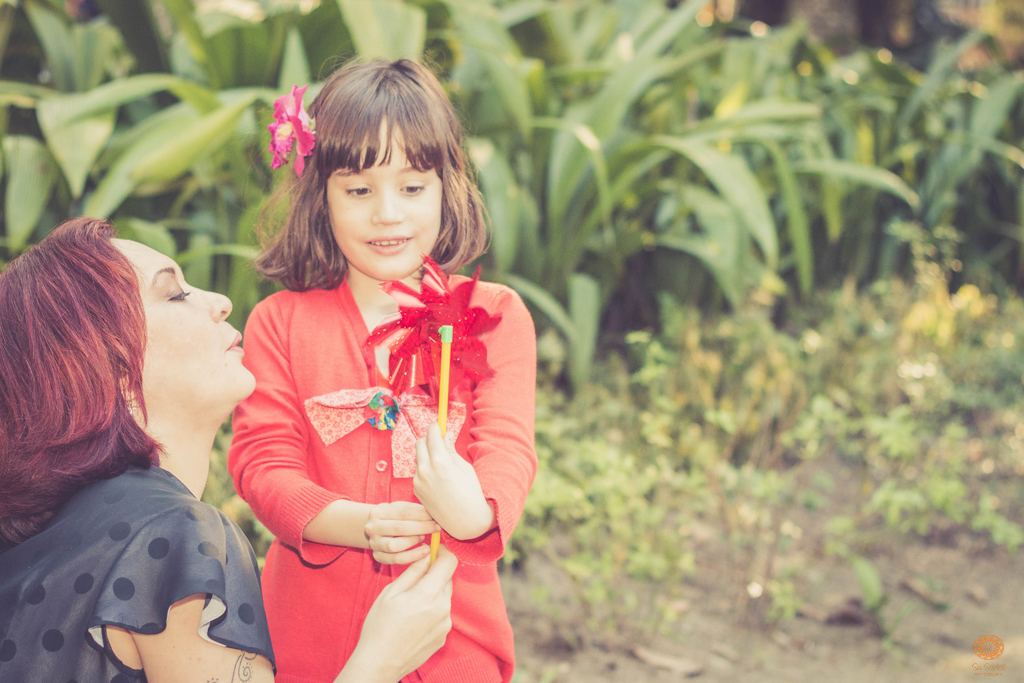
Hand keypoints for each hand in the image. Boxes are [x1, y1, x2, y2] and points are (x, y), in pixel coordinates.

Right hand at [338, 547, 456, 682]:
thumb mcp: (391, 592)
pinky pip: (442, 614)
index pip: (449, 562)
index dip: (443, 552)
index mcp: (429, 594)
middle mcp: (443, 608)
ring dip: (433, 594)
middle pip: (447, 580)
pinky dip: (432, 611)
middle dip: (434, 575)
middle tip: (414, 580)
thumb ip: (413, 572)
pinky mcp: (444, 636)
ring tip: (410, 605)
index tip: (434, 549)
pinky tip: (414, 620)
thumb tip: (427, 555)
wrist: (380, 663)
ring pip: (444, 597)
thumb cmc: (380, 626)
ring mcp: (445, 624)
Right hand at [364, 501, 439, 564]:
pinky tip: (423, 552)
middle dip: (422, 528)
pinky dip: (412, 556)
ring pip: (395, 546)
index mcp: (378, 512)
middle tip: (436, 528)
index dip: (422, 515)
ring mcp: (374, 543)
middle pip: (400, 528)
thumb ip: (414, 510)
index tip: (436, 517)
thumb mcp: (400, 508)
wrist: (376, 529)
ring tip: (424, 538)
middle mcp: (373, 527)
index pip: (404, 512)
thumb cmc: (393, 517)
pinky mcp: (378, 556)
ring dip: (414, 542)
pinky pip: (396, 559)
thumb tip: (434, 513)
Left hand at [413, 424, 494, 540]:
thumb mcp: (464, 467)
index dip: (435, 428)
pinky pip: (418, 472)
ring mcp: (418, 481)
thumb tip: (446, 435)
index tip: (438, 427)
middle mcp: (425, 470)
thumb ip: (451, 450)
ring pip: (418, 458)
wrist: (465, 521)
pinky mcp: (416, 489)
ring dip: (427, 455)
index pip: (432, 435)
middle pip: (420, 443)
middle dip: (428, 439)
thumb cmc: (471, 493)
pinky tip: (438, 479)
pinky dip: (425, 469)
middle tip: (439, 442)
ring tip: (442, 465)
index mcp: (440, 462)